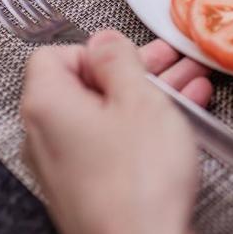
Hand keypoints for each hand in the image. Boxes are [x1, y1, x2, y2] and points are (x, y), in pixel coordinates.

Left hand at [21, 30, 212, 233]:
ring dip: (145, 97)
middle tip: (167, 63)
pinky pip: (112, 146)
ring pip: (103, 117)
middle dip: (130, 71)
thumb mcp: (139, 99)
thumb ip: (119, 61)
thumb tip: (105, 41)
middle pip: (82, 86)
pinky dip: (142, 128)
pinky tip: (180, 121)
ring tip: (188, 86)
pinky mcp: (88, 192)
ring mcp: (65, 169)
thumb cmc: (137, 184)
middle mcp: (45, 138)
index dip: (96, 48)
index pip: (53, 54)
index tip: (130, 52)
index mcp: (47, 106)